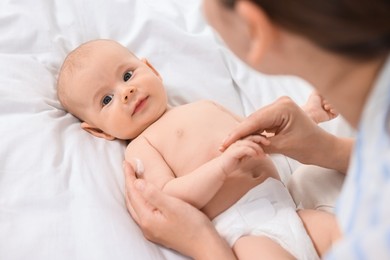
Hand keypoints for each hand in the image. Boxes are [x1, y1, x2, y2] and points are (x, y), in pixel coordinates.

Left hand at [123, 161, 235, 258]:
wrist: (205, 245)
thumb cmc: (192, 225)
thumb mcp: (173, 206)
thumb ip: (153, 194)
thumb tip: (137, 183)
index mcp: (147, 218)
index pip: (133, 193)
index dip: (129, 176)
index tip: (126, 162)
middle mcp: (146, 226)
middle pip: (131, 200)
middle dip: (129, 183)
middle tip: (128, 167)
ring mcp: (151, 231)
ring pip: (135, 207)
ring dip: (133, 192)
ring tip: (134, 178)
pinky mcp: (158, 232)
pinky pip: (142, 212)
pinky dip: (140, 200)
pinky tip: (145, 196)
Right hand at [219, 135, 267, 174]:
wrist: (219, 169)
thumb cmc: (231, 161)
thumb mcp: (245, 155)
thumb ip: (252, 150)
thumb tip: (261, 149)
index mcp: (240, 138)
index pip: (251, 132)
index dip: (260, 135)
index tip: (268, 140)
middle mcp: (238, 139)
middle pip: (251, 134)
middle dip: (261, 138)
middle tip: (268, 143)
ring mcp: (235, 144)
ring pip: (249, 141)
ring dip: (258, 147)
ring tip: (263, 154)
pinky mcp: (233, 151)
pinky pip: (245, 148)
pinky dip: (252, 151)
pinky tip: (257, 156)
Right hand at [220, 97, 337, 165]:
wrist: (323, 148)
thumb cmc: (309, 147)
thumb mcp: (283, 147)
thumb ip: (262, 144)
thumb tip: (242, 145)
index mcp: (283, 107)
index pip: (254, 121)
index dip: (238, 133)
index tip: (224, 143)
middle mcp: (280, 103)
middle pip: (253, 119)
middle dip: (239, 133)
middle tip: (223, 146)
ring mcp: (279, 107)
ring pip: (255, 122)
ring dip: (245, 133)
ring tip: (229, 145)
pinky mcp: (278, 114)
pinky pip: (261, 123)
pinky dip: (253, 133)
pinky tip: (242, 140)